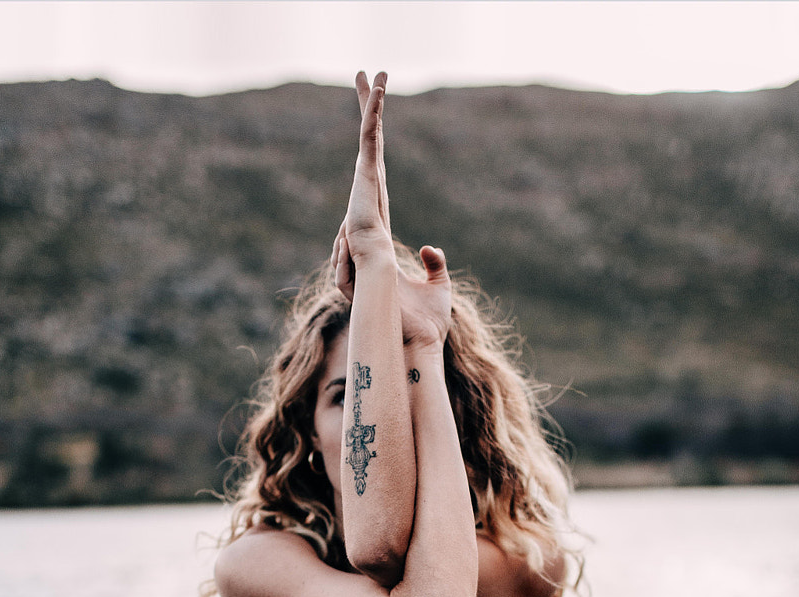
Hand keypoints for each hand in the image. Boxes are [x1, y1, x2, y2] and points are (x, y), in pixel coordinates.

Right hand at [332, 72, 451, 348]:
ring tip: (371, 70)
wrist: (404, 323)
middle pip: (369, 148)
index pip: (378, 176)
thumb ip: (434, 265)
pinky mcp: (366, 193)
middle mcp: (370, 207)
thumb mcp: (435, 286)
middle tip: (363, 75)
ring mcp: (365, 200)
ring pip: (369, 139)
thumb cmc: (419, 318)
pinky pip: (370, 144)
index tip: (374, 121)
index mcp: (382, 223)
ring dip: (371, 101)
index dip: (375, 148)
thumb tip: (429, 248)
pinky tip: (380, 86)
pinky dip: (374, 115)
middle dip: (366, 110)